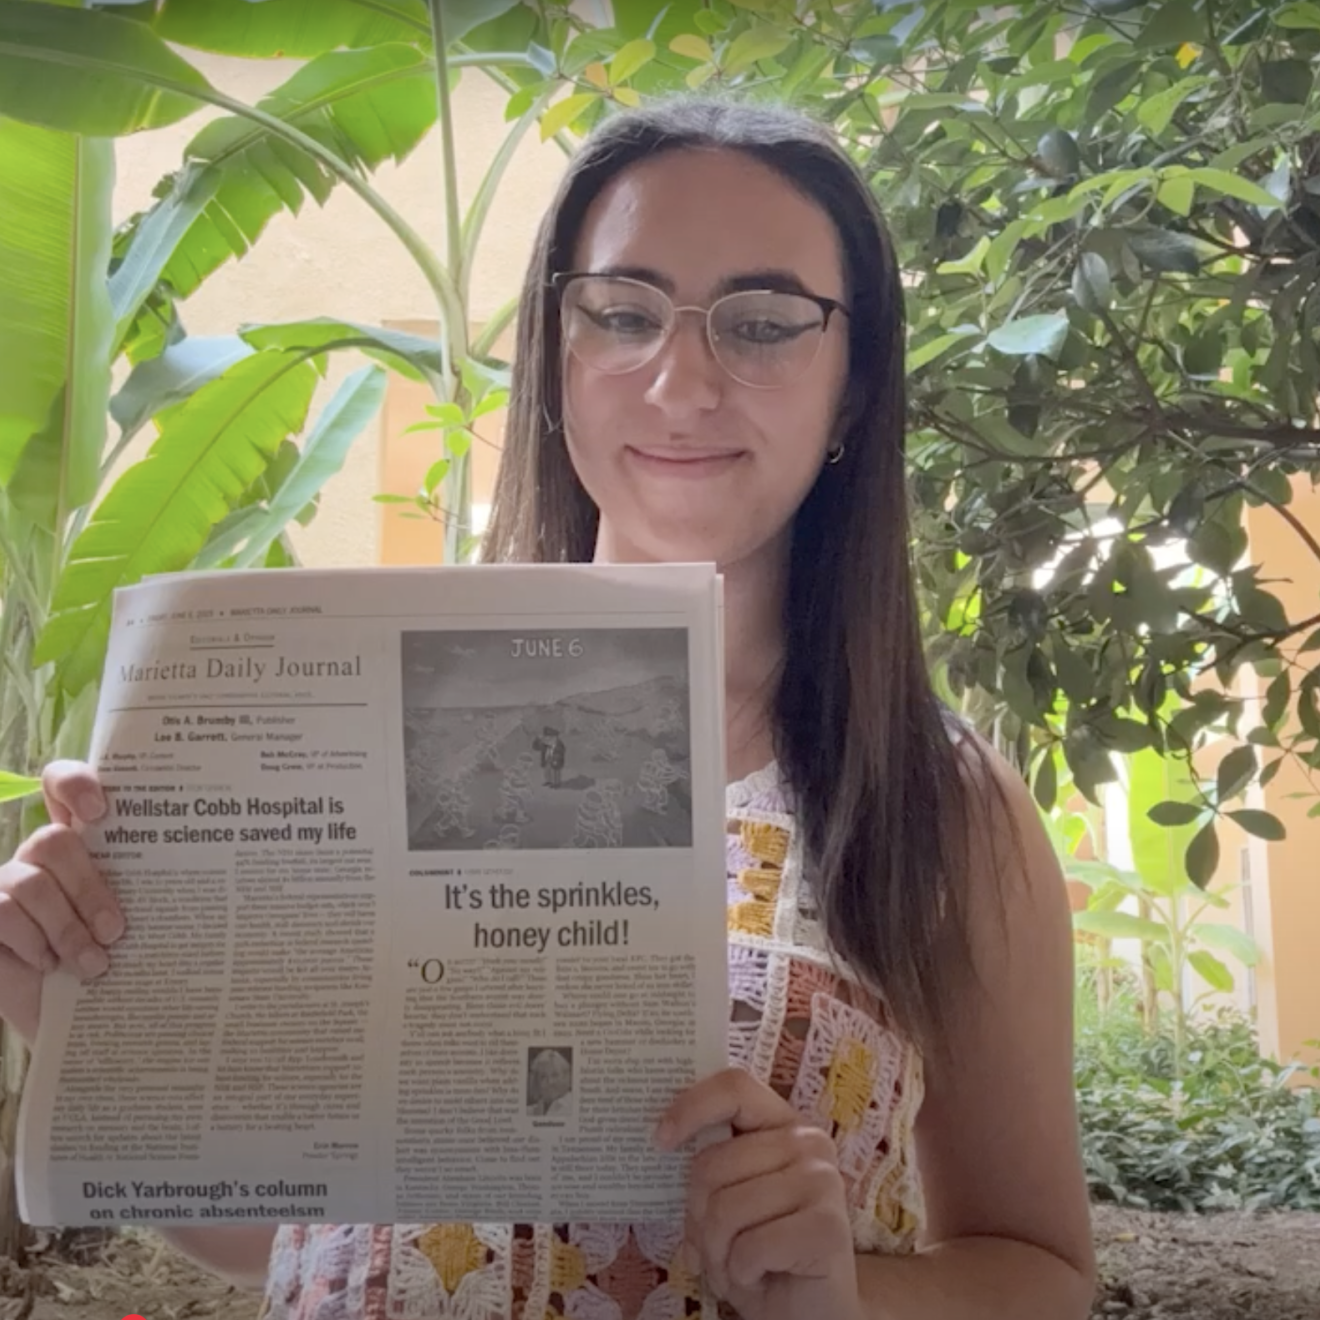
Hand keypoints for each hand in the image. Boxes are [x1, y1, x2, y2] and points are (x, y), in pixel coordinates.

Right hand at [0, 761, 123, 1042]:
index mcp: (82, 843)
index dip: (75, 783)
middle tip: (117, 930)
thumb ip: (144, 888)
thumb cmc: (115, 962)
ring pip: (30, 882)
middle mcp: (39, 857)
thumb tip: (194, 876)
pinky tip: (50, 966)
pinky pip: (3, 912)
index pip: (62, 784)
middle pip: (53, 840)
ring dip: (67, 928)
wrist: (79, 1021)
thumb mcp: (134, 921)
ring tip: (94, 964)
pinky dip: (34, 942)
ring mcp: (6, 884)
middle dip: (89, 887)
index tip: (101, 810)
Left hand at [654, 1067, 863, 1319]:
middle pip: (713, 1163)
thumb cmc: (761, 1251)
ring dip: (717, 1253)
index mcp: (783, 1124)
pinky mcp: (828, 1228)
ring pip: (726, 1208)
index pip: (734, 1087)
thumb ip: (710, 1169)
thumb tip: (661, 1138)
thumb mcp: (728, 1200)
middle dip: (697, 1217)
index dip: (691, 1106)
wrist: (807, 1311)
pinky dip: (741, 1273)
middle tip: (712, 1246)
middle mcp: (808, 1142)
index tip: (660, 1140)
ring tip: (736, 1265)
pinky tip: (760, 1277)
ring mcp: (823, 1181)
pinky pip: (750, 1247)